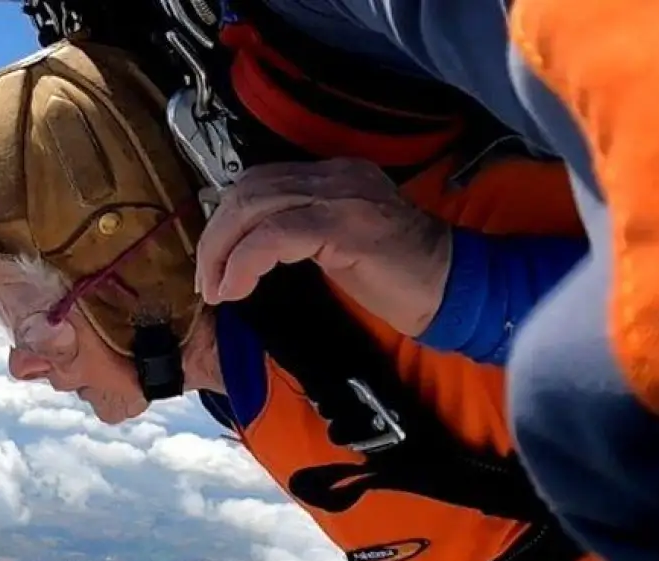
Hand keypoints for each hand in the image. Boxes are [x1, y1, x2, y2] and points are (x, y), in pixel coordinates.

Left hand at [194, 158, 452, 335]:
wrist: (453, 286)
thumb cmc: (396, 275)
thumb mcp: (334, 244)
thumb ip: (295, 233)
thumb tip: (241, 250)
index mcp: (331, 174)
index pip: (258, 181)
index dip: (224, 220)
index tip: (212, 262)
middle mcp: (334, 175)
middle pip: (248, 190)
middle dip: (214, 237)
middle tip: (206, 280)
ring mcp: (341, 195)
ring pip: (254, 206)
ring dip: (222, 251)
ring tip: (217, 288)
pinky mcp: (345, 226)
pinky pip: (275, 235)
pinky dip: (245, 262)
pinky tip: (237, 288)